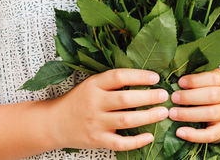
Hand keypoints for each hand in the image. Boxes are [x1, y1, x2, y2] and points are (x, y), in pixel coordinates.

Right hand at [49, 68, 169, 151]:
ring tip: (163, 112)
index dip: (139, 76)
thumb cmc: (78, 101)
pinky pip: (120, 143)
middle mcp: (94, 103)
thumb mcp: (91, 84)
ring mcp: (96, 123)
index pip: (119, 77)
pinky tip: (150, 136)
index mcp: (94, 85)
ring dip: (148, 117)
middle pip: (125, 100)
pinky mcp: (97, 140)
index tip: (156, 78)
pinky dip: (137, 141)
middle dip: (148, 97)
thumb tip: (145, 76)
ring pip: (126, 121)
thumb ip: (113, 81)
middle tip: (164, 95)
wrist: (54, 123)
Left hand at [169, 68, 219, 142]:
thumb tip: (173, 79)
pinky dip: (194, 135)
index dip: (196, 80)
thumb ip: (196, 81)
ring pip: (211, 113)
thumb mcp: (210, 84)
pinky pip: (210, 135)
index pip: (214, 78)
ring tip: (172, 113)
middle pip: (213, 95)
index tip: (180, 82)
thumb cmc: (212, 97)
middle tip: (173, 98)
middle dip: (190, 96)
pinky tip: (180, 132)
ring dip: (189, 114)